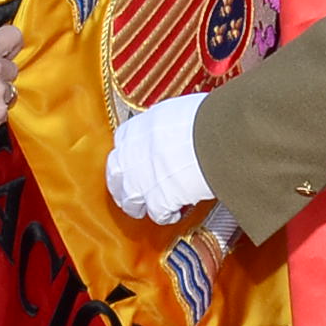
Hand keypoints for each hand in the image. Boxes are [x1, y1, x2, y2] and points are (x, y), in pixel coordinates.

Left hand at [106, 92, 210, 222]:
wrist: (210, 138)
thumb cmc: (202, 118)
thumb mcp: (177, 110)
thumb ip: (168, 122)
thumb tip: (176, 124)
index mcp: (137, 127)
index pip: (121, 140)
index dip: (126, 151)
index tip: (133, 157)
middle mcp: (132, 154)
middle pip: (116, 174)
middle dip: (120, 184)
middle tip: (128, 190)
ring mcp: (141, 179)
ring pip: (129, 199)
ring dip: (136, 206)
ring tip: (143, 209)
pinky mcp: (157, 200)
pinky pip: (156, 213)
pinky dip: (164, 216)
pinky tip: (172, 215)